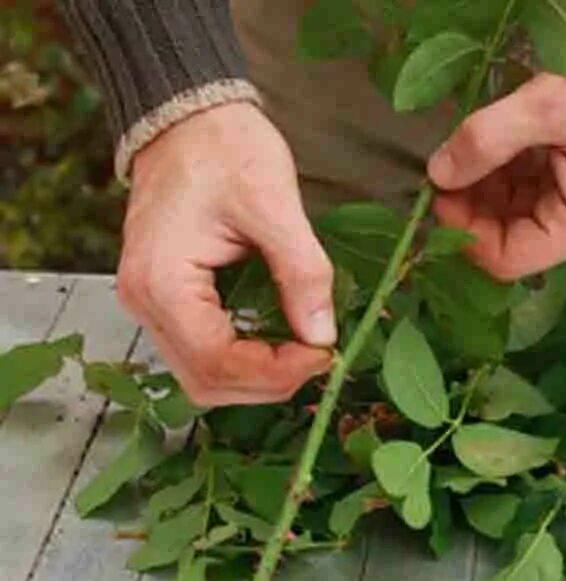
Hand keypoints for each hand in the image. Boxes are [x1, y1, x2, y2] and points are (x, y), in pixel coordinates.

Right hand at [117, 102, 334, 406]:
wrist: (188, 116)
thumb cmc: (225, 148)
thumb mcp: (275, 205)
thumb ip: (302, 274)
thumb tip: (323, 336)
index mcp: (162, 282)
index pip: (218, 362)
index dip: (277, 372)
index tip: (325, 354)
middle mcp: (144, 303)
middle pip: (207, 382)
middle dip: (269, 382)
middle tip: (318, 358)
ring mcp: (150, 305)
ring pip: (203, 377)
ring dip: (256, 379)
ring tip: (302, 354)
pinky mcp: (166, 301)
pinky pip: (202, 354)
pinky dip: (243, 362)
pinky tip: (278, 344)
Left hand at [427, 21, 565, 280]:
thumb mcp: (549, 105)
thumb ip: (486, 140)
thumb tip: (439, 173)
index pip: (506, 259)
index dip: (465, 233)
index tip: (438, 194)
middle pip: (509, 238)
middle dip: (472, 207)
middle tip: (444, 168)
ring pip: (516, 213)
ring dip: (485, 187)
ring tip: (465, 150)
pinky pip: (531, 189)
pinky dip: (505, 172)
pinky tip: (489, 145)